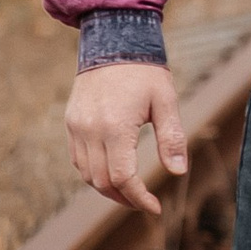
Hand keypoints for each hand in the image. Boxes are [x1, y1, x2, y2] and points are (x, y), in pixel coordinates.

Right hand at [66, 60, 186, 217]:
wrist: (113, 41)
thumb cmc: (145, 72)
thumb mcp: (166, 102)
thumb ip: (172, 138)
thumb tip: (179, 172)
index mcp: (115, 127)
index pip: (122, 178)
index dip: (139, 198)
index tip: (155, 207)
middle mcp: (90, 130)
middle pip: (102, 182)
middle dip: (124, 198)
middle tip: (145, 202)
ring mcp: (77, 127)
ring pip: (86, 174)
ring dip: (107, 189)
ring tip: (130, 192)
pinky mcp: (71, 122)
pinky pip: (78, 159)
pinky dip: (93, 172)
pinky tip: (112, 172)